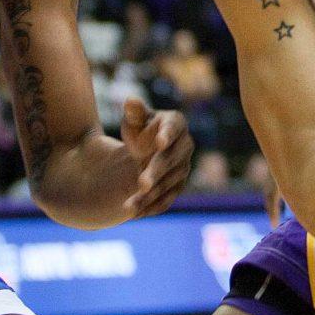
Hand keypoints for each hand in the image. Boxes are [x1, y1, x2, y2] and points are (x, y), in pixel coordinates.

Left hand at [121, 98, 193, 217]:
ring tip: (128, 206)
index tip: (159, 142)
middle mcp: (185, 145)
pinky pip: (167, 198)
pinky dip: (152, 207)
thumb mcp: (135, 119)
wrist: (146, 150)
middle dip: (156, 172)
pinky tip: (136, 214)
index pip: (173, 129)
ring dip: (150, 195)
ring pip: (168, 183)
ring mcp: (183, 166)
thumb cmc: (141, 129)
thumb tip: (130, 101)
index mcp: (175, 123)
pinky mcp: (178, 185)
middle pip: (170, 160)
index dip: (166, 135)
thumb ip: (134, 111)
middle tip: (141, 183)